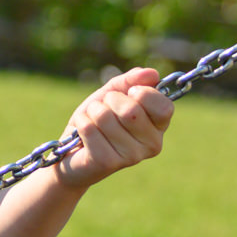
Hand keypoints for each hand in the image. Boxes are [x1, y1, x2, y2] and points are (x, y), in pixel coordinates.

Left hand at [54, 67, 172, 189]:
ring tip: (93, 122)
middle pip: (131, 110)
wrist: (72, 151)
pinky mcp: (107, 162)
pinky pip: (89, 128)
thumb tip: (152, 73)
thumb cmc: (96, 119)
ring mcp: (132, 156)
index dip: (144, 94)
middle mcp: (152, 144)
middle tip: (104, 110)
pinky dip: (81, 122)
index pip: (164, 106)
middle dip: (109, 101)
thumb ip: (130, 81)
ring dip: (92, 112)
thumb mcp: (112, 94)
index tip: (130, 93)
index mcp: (159, 126)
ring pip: (105, 117)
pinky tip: (82, 134)